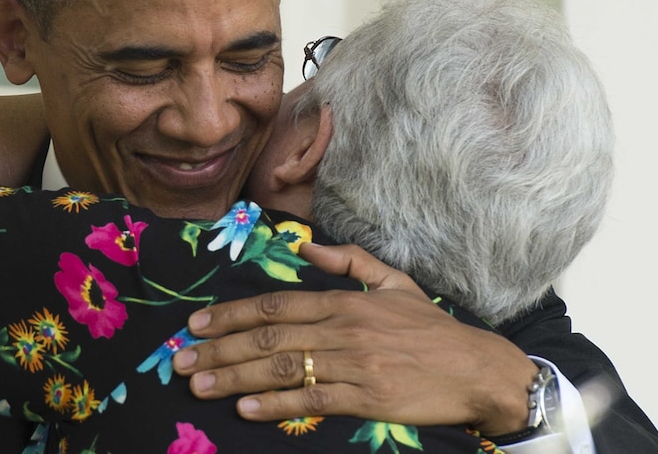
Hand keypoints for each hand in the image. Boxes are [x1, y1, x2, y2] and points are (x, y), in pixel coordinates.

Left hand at [172, 242, 537, 434]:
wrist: (477, 368)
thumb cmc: (431, 327)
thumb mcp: (394, 282)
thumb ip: (348, 261)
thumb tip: (303, 248)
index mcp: (344, 301)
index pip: (274, 307)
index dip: (230, 315)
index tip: (196, 326)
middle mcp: (342, 329)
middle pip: (268, 339)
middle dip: (219, 349)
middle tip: (180, 362)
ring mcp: (354, 364)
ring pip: (283, 368)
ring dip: (235, 378)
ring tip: (199, 386)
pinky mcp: (367, 398)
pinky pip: (313, 399)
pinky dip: (276, 404)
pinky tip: (246, 409)